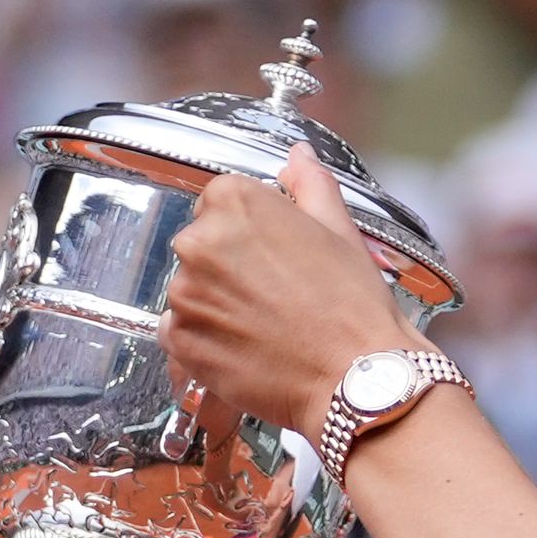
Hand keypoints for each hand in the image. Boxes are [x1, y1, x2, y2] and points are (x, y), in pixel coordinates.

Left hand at [160, 149, 407, 441]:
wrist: (356, 381)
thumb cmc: (353, 309)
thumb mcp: (340, 231)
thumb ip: (310, 185)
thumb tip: (298, 157)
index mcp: (234, 202)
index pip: (221, 203)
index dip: (251, 231)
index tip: (276, 256)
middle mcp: (199, 242)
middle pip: (202, 246)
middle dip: (231, 267)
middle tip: (277, 295)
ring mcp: (184, 293)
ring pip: (192, 291)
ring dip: (218, 305)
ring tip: (266, 326)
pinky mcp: (180, 341)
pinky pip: (180, 333)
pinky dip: (206, 341)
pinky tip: (246, 347)